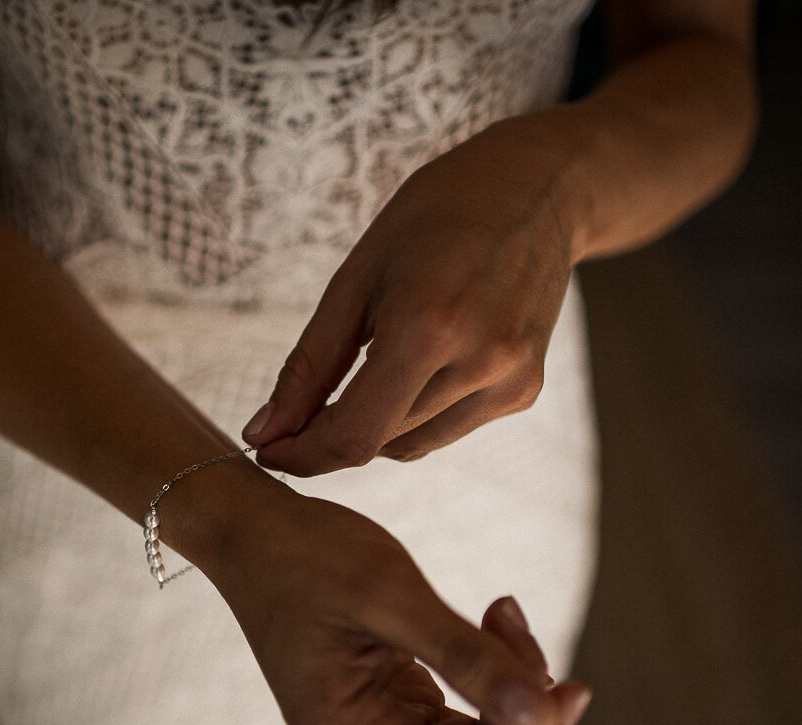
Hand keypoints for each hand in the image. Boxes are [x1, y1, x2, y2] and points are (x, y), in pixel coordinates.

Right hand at [202, 491, 590, 724]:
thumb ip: (468, 659)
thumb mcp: (391, 597)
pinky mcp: (385, 701)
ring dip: (508, 681)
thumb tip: (545, 717)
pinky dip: (486, 669)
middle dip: (520, 706)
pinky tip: (489, 618)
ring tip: (502, 609)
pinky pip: (458, 708)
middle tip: (520, 622)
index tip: (572, 691)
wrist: (250, 527)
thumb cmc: (306, 554)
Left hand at [242, 117, 580, 476]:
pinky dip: (413, 414)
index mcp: (428, 326)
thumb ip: (309, 365)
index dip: (302, 456)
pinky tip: (417, 363)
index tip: (267, 451)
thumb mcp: (356, 279)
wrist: (537, 190)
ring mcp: (510, 381)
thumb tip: (264, 433)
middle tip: (296, 413)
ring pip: (410, 445)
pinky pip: (446, 429)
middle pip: (378, 443)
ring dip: (372, 427)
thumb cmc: (434, 218)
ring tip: (366, 367)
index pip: (353, 435)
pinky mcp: (524, 392)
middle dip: (327, 437)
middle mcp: (480, 362)